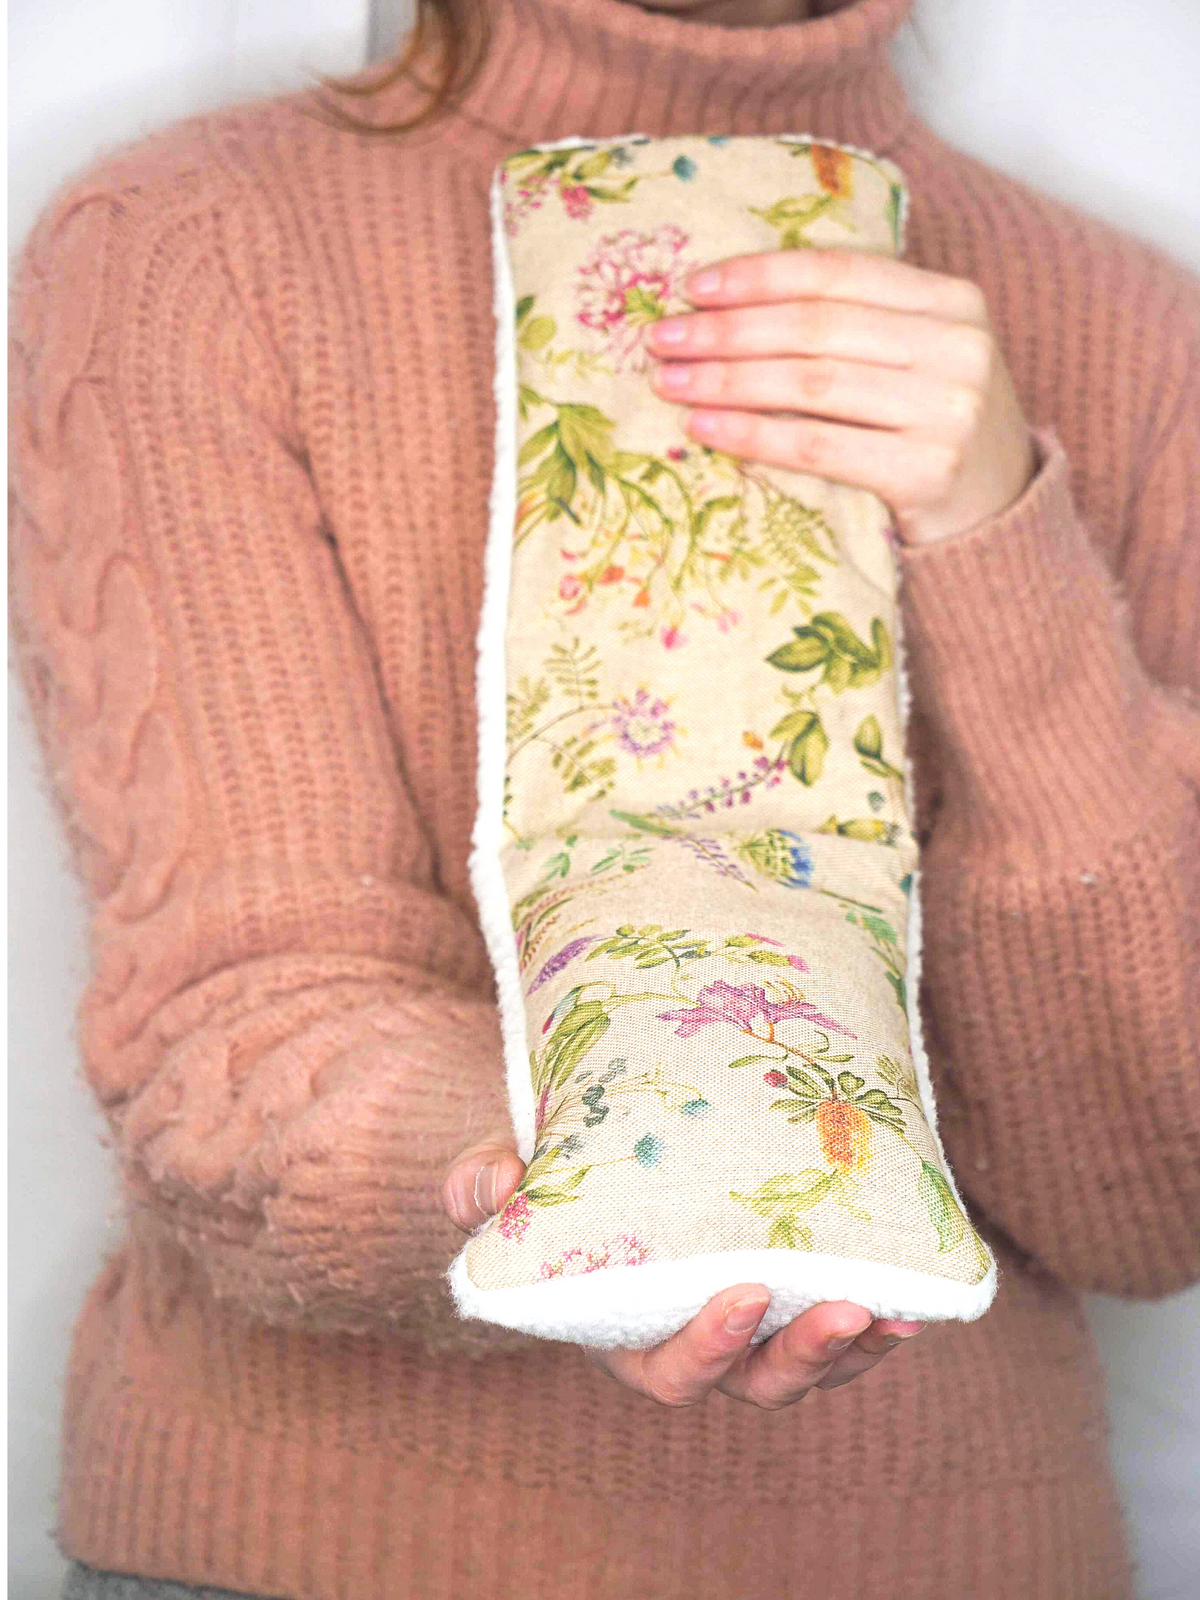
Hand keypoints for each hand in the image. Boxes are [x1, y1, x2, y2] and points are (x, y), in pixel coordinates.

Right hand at [442, 1142, 923, 1407]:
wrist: (602, 1146)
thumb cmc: (547, 1169)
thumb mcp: (505, 1166)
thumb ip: (484, 1182)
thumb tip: (490, 1185)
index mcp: (624, 1329)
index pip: (669, 1367)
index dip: (709, 1344)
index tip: (745, 1292)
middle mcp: (693, 1341)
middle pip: (755, 1382)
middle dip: (802, 1355)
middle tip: (845, 1307)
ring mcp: (750, 1326)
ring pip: (807, 1366)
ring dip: (855, 1348)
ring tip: (898, 1311)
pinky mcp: (791, 1294)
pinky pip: (842, 1330)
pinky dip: (880, 1322)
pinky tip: (918, 1294)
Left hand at [643, 247, 1038, 545]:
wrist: (998, 517)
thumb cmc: (933, 430)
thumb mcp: (915, 358)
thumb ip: (855, 322)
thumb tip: (728, 300)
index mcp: (954, 300)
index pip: (838, 272)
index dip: (760, 276)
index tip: (693, 287)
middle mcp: (958, 348)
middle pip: (815, 327)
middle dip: (726, 331)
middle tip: (661, 339)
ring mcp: (948, 411)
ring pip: (810, 383)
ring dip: (726, 381)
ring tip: (669, 382)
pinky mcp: (928, 472)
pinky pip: (817, 446)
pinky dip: (752, 435)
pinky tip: (704, 426)